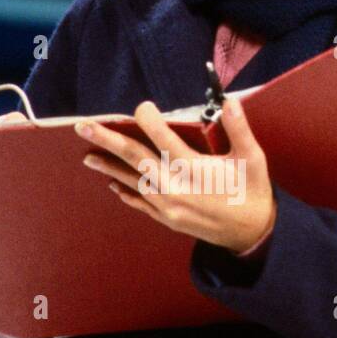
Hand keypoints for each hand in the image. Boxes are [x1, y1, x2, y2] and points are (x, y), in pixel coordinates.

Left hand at [74, 97, 276, 252]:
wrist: (252, 235)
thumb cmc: (254, 192)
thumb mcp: (253, 158)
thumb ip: (238, 129)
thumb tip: (229, 102)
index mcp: (193, 167)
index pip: (160, 135)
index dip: (147, 118)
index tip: (142, 107)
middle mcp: (174, 186)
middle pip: (134, 157)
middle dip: (106, 140)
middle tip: (82, 127)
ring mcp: (168, 205)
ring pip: (132, 181)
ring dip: (109, 167)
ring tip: (87, 156)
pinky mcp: (168, 218)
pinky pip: (141, 203)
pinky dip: (126, 193)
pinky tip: (112, 184)